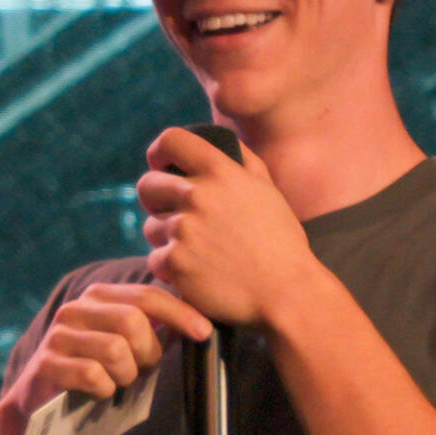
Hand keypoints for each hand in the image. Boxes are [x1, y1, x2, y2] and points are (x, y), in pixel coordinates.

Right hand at [5, 281, 211, 418]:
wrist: (41, 405)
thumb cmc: (95, 373)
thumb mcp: (126, 345)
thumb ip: (154, 330)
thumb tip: (198, 321)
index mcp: (97, 298)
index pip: (145, 296)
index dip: (179, 312)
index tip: (204, 332)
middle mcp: (74, 310)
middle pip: (132, 321)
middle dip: (147, 352)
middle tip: (141, 370)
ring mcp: (58, 336)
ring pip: (115, 350)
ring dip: (125, 375)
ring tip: (116, 382)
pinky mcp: (47, 364)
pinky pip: (93, 375)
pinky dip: (104, 390)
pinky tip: (97, 392)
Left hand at [138, 127, 314, 324]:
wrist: (288, 294)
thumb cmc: (280, 243)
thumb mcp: (268, 192)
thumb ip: (243, 161)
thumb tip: (220, 140)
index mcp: (221, 173)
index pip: (171, 140)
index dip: (159, 152)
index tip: (161, 165)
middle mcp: (198, 195)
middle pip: (147, 185)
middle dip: (156, 201)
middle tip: (177, 217)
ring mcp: (184, 229)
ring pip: (151, 227)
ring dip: (167, 239)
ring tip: (200, 252)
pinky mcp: (174, 262)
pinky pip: (155, 259)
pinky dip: (171, 269)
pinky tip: (198, 274)